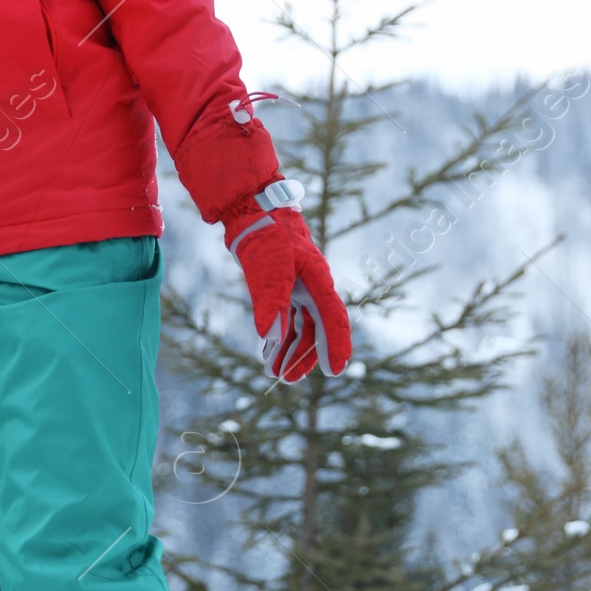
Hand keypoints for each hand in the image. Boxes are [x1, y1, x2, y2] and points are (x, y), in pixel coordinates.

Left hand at [223, 192, 350, 382]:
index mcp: (319, 280)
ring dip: (289, 348)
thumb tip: (270, 338)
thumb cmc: (266, 234)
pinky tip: (269, 350)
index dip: (336, 345)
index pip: (333, 319)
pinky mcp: (283, 285)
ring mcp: (298, 286)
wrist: (253, 209)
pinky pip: (286, 316)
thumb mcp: (269, 268)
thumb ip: (270, 301)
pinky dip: (279, 334)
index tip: (336, 371)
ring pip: (299, 325)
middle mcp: (312, 286)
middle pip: (315, 328)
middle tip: (290, 380)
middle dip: (305, 356)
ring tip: (274, 372)